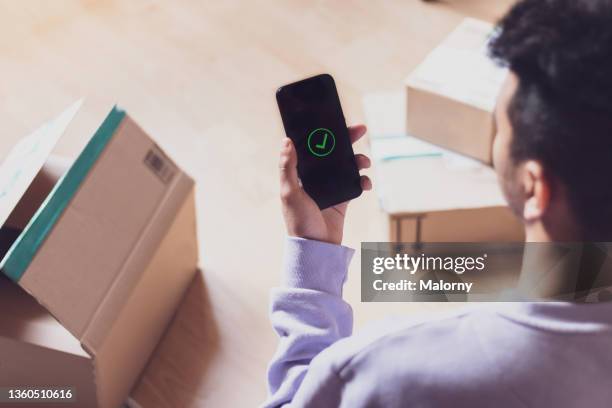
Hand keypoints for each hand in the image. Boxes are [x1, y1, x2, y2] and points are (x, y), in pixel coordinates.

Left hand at [279, 125, 371, 244]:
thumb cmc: (299, 222)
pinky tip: (365, 182)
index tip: (335, 121)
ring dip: (357, 160)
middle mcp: (314, 178)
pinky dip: (363, 180)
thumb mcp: (289, 193)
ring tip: (364, 161)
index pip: (312, 147)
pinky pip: (355, 183)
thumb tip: (286, 141)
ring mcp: (330, 187)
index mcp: (300, 173)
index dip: (323, 133)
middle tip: (360, 130)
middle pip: (332, 152)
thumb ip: (288, 167)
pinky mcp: (342, 198)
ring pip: (347, 165)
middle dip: (347, 140)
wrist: (317, 248)